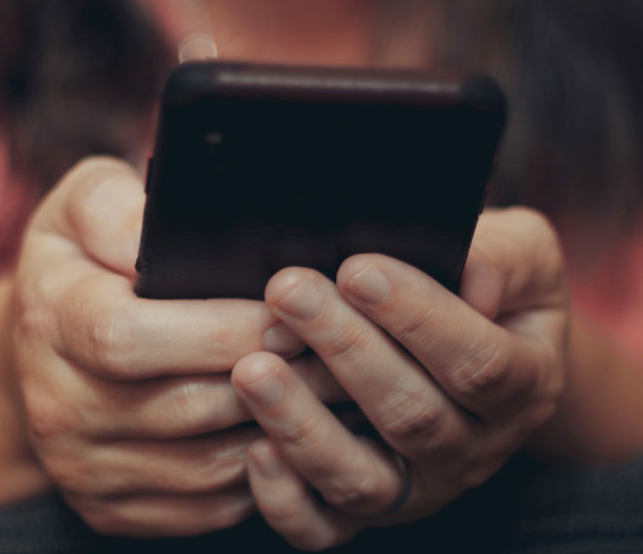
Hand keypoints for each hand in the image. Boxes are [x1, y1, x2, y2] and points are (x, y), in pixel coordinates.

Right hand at [11, 157, 343, 536]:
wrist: (42, 338)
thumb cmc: (79, 260)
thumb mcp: (84, 206)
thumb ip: (117, 208)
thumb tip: (165, 230)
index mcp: (53, 319)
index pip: (133, 336)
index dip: (220, 329)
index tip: (287, 315)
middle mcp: (59, 404)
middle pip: (183, 406)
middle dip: (273, 378)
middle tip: (336, 352)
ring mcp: (83, 465)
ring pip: (204, 465)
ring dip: (279, 431)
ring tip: (333, 392)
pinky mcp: (110, 504)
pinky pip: (202, 505)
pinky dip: (259, 475)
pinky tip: (295, 435)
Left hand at [231, 207, 567, 549]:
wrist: (484, 348)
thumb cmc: (497, 290)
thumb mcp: (526, 255)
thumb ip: (505, 259)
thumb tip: (470, 277)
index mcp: (525, 385)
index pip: (477, 360)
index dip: (418, 317)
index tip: (358, 270)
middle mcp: (475, 447)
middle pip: (411, 414)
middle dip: (344, 348)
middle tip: (290, 292)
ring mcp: (420, 485)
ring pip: (363, 478)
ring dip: (302, 425)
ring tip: (253, 369)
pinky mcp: (372, 505)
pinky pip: (328, 526)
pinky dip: (289, 499)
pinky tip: (257, 449)